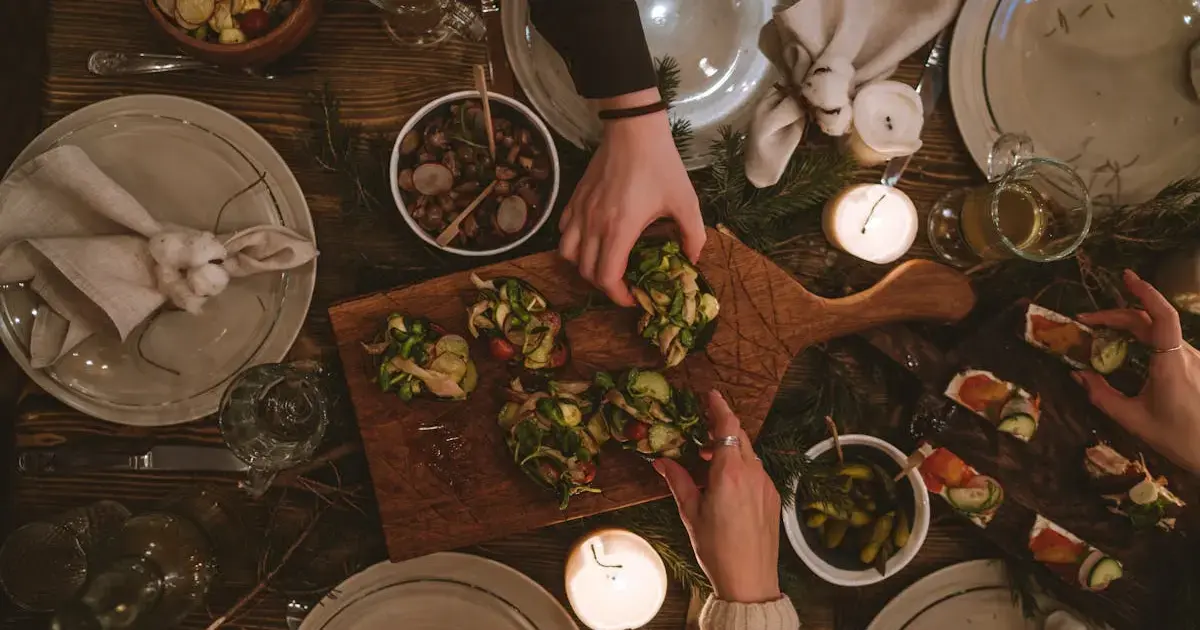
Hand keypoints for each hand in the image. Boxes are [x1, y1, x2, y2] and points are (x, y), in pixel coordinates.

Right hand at [559, 88, 704, 305]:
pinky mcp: (575, 199)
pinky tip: (591, 238)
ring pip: (567, 254)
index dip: (618, 296)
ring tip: (603, 263)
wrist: (633, 129)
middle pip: (586, 271)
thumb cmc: (660, 164)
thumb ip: (693, 235)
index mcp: (620, 229)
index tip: (633, 297)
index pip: (606, 277)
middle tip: (623, 283)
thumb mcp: (686, 201)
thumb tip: (693, 259)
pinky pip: (564, 231)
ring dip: (583, 266)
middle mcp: (594, 224)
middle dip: (604, 285)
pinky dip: (573, 243)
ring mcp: (580, 211)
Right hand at [653, 391, 781, 603]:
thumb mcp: (691, 513)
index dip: (718, 407)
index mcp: (729, 473)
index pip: (727, 426)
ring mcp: (766, 485)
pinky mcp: (773, 498)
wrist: (750, 580)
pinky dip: (741, 467)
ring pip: (749, 454)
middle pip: (739, 436)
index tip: (710, 395)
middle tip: (702, 427)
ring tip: (708, 459)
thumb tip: (661, 462)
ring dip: (730, 449)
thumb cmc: (717, 549)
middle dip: (722, 427)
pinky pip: (756, 472)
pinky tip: (725, 483)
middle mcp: (752, 473)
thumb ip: (677, 481)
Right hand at [1074, 269, 1199, 471]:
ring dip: (1129, 326)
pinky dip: (1142, 338)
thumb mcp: (1134, 421)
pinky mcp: (1195, 366)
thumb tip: (1077, 375)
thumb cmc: (1180, 439)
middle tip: (1086, 321)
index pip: (1161, 317)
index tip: (1126, 277)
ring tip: (1101, 332)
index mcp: (1170, 364)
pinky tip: (1126, 348)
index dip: (1145, 292)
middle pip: (1150, 320)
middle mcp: (1185, 355)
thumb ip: (1102, 396)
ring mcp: (1193, 359)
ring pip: (1159, 331)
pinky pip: (1166, 343)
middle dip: (1116, 315)